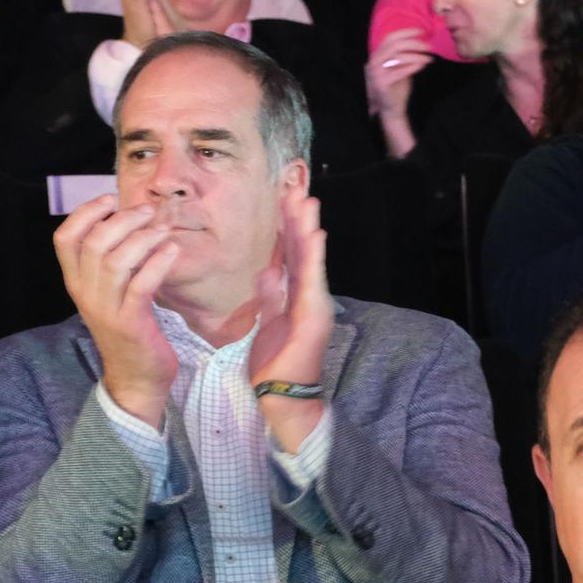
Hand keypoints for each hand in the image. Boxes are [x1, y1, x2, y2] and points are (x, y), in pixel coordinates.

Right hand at [53, 195, 180, 427]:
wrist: (136, 378)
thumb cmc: (130, 328)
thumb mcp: (112, 293)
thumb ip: (113, 262)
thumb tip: (130, 221)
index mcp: (76, 282)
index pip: (64, 238)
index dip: (84, 213)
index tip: (110, 198)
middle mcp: (85, 293)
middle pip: (93, 243)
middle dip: (122, 219)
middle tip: (148, 211)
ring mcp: (106, 309)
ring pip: (115, 261)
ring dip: (142, 238)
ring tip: (163, 229)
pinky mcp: (130, 323)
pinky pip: (141, 286)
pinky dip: (157, 263)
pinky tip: (172, 250)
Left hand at [247, 183, 334, 451]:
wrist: (283, 395)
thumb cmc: (276, 363)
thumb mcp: (267, 321)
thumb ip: (270, 295)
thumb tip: (268, 270)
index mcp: (297, 296)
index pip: (292, 254)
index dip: (287, 226)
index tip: (283, 199)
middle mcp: (310, 295)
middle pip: (304, 250)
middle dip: (299, 218)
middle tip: (295, 187)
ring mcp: (315, 304)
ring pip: (310, 259)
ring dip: (308, 228)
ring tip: (307, 201)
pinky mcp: (313, 315)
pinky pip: (312, 280)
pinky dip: (314, 256)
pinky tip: (315, 234)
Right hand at [364, 27, 431, 121]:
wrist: (391, 109)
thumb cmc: (398, 88)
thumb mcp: (401, 67)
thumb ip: (405, 55)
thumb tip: (421, 42)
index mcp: (378, 55)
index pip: (390, 37)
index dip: (407, 32)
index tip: (422, 31)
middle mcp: (374, 61)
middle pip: (395, 44)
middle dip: (414, 43)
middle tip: (429, 46)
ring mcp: (376, 72)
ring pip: (397, 56)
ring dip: (416, 55)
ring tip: (429, 58)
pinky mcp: (381, 83)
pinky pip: (399, 71)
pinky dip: (412, 66)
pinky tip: (423, 65)